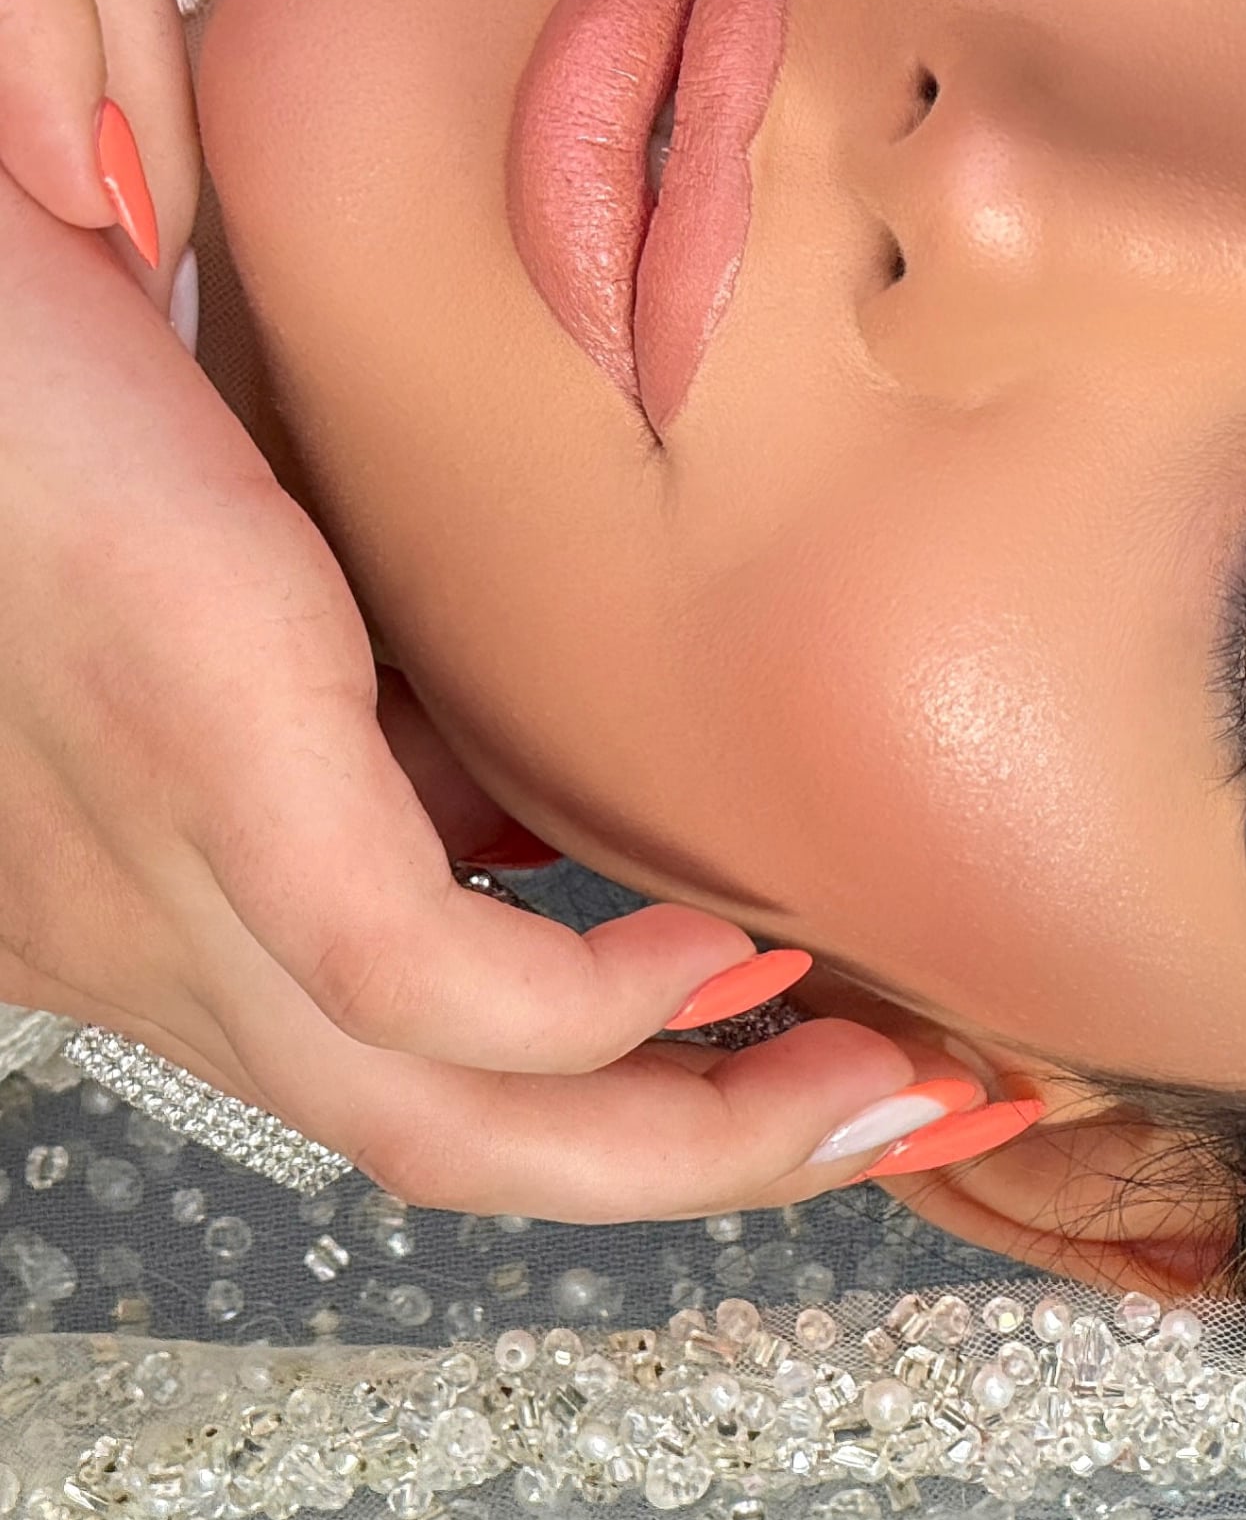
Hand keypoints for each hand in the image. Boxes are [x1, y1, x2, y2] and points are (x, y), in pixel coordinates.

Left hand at [0, 172, 959, 1211]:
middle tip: (887, 1111)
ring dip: (695, 1133)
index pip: (381, 1048)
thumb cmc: (30, 362)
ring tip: (874, 1080)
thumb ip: (339, 650)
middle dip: (694, 1157)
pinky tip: (722, 948)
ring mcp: (169, 881)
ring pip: (450, 1126)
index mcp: (126, 875)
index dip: (593, 1078)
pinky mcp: (226, 787)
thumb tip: (504, 713)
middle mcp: (138, 928)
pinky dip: (603, 1007)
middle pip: (442, 1143)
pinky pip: (441, 988)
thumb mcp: (218, 545)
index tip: (767, 1018)